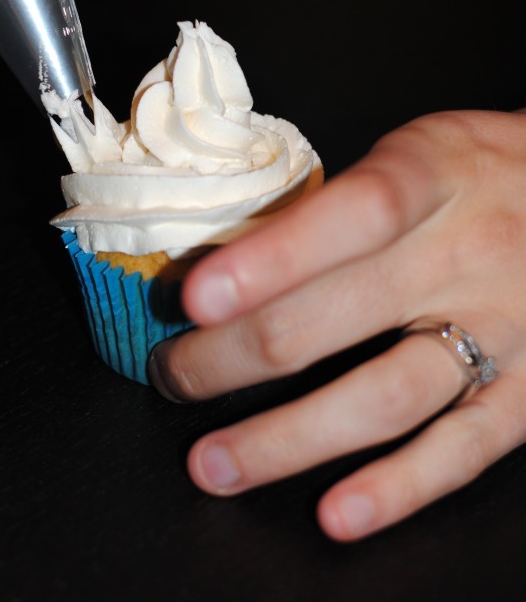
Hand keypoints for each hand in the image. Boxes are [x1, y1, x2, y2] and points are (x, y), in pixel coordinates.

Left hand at [148, 109, 525, 539]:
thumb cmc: (477, 171)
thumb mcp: (416, 152)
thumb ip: (338, 203)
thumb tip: (235, 259)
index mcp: (428, 180)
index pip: (345, 219)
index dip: (267, 260)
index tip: (193, 297)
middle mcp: (462, 257)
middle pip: (334, 318)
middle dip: (234, 355)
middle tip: (172, 376)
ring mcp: (500, 330)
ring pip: (384, 396)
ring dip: (289, 437)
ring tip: (215, 462)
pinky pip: (460, 449)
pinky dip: (398, 488)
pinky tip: (338, 513)